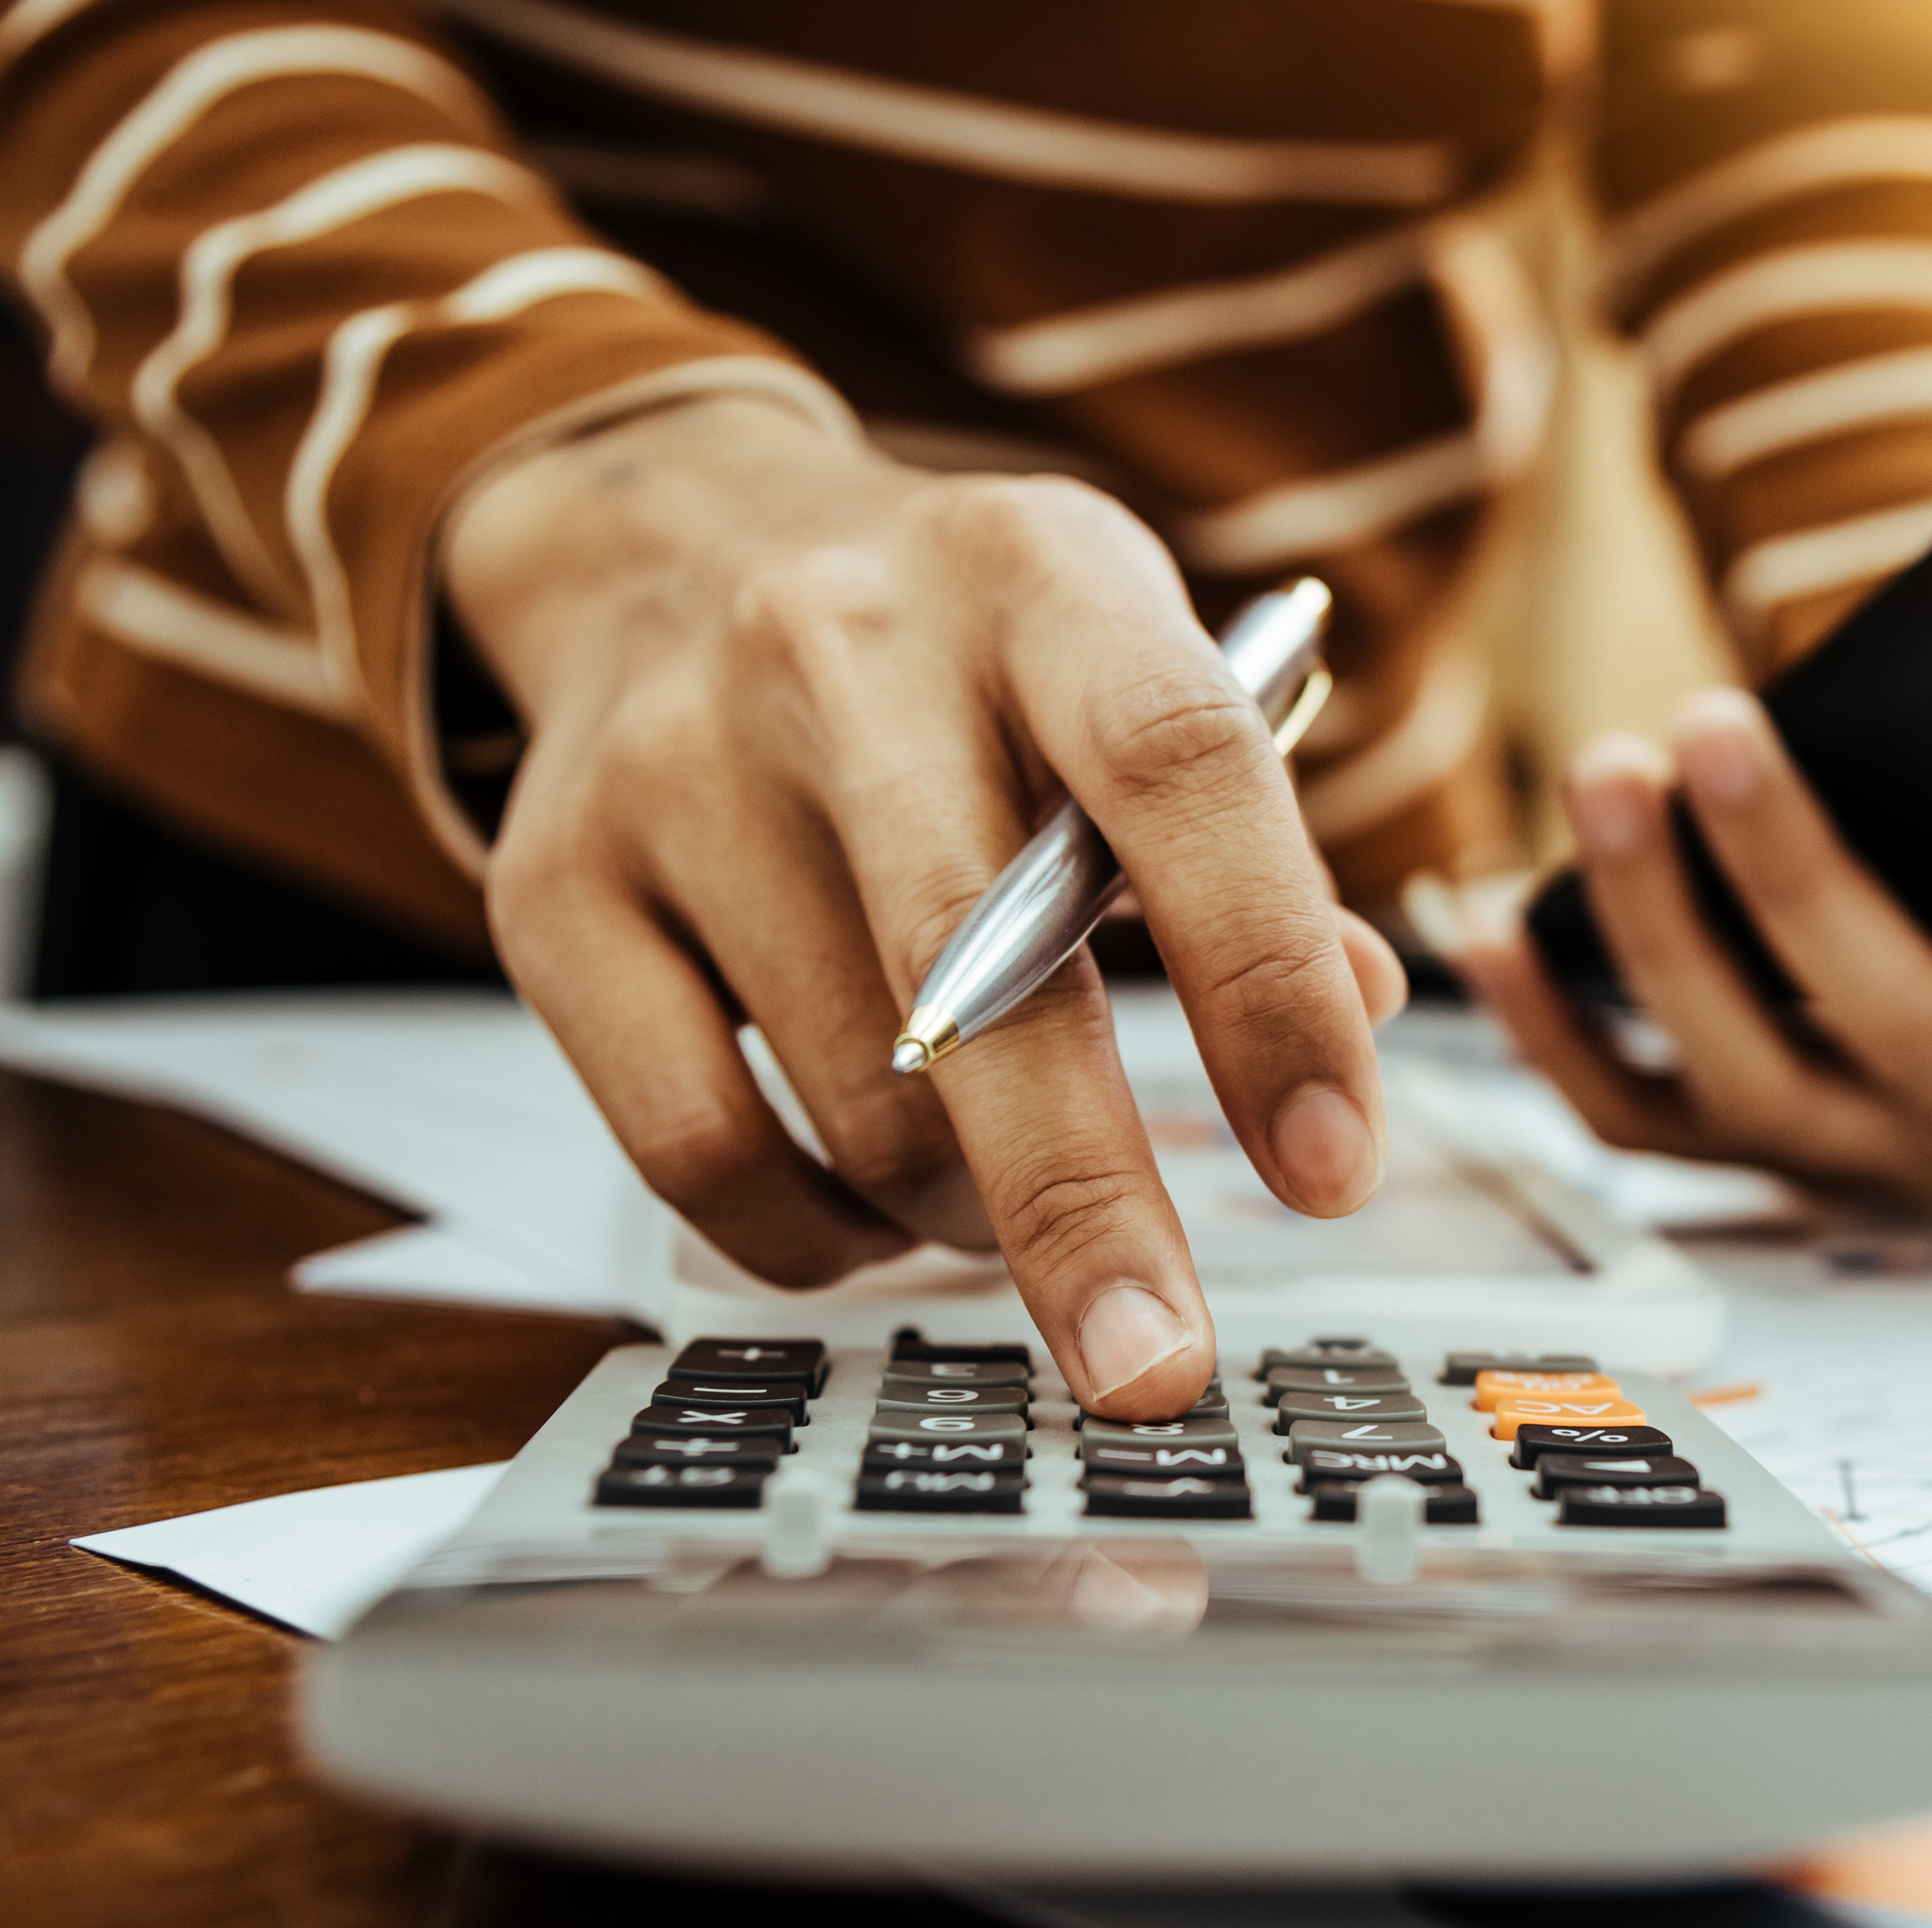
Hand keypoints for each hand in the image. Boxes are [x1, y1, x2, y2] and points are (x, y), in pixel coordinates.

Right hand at [446, 396, 1404, 1416]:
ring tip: (1012, 1199)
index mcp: (1033, 580)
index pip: (1180, 776)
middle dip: (1086, 1210)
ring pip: (857, 1101)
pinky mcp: (552, 892)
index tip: (1332, 1169)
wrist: (674, 539)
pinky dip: (816, 1237)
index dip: (1271, 985)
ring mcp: (676, 773)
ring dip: (970, 1212)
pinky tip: (878, 1215)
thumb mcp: (1125, 657)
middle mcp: (838, 654)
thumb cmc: (955, 638)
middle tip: (1157, 1366)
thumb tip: (1361, 1009)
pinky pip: (697, 1154)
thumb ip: (1248, 838)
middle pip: (980, 983)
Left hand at [1452, 615, 1931, 1204]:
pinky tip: (1484, 916)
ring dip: (1652, 931)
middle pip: (1898, 1008)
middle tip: (1710, 721)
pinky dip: (1548, 1028)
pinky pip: (1636, 1118)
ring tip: (1599, 774)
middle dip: (1798, 869)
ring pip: (1745, 1071)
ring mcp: (1882, 1160)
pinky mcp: (1771, 1168)